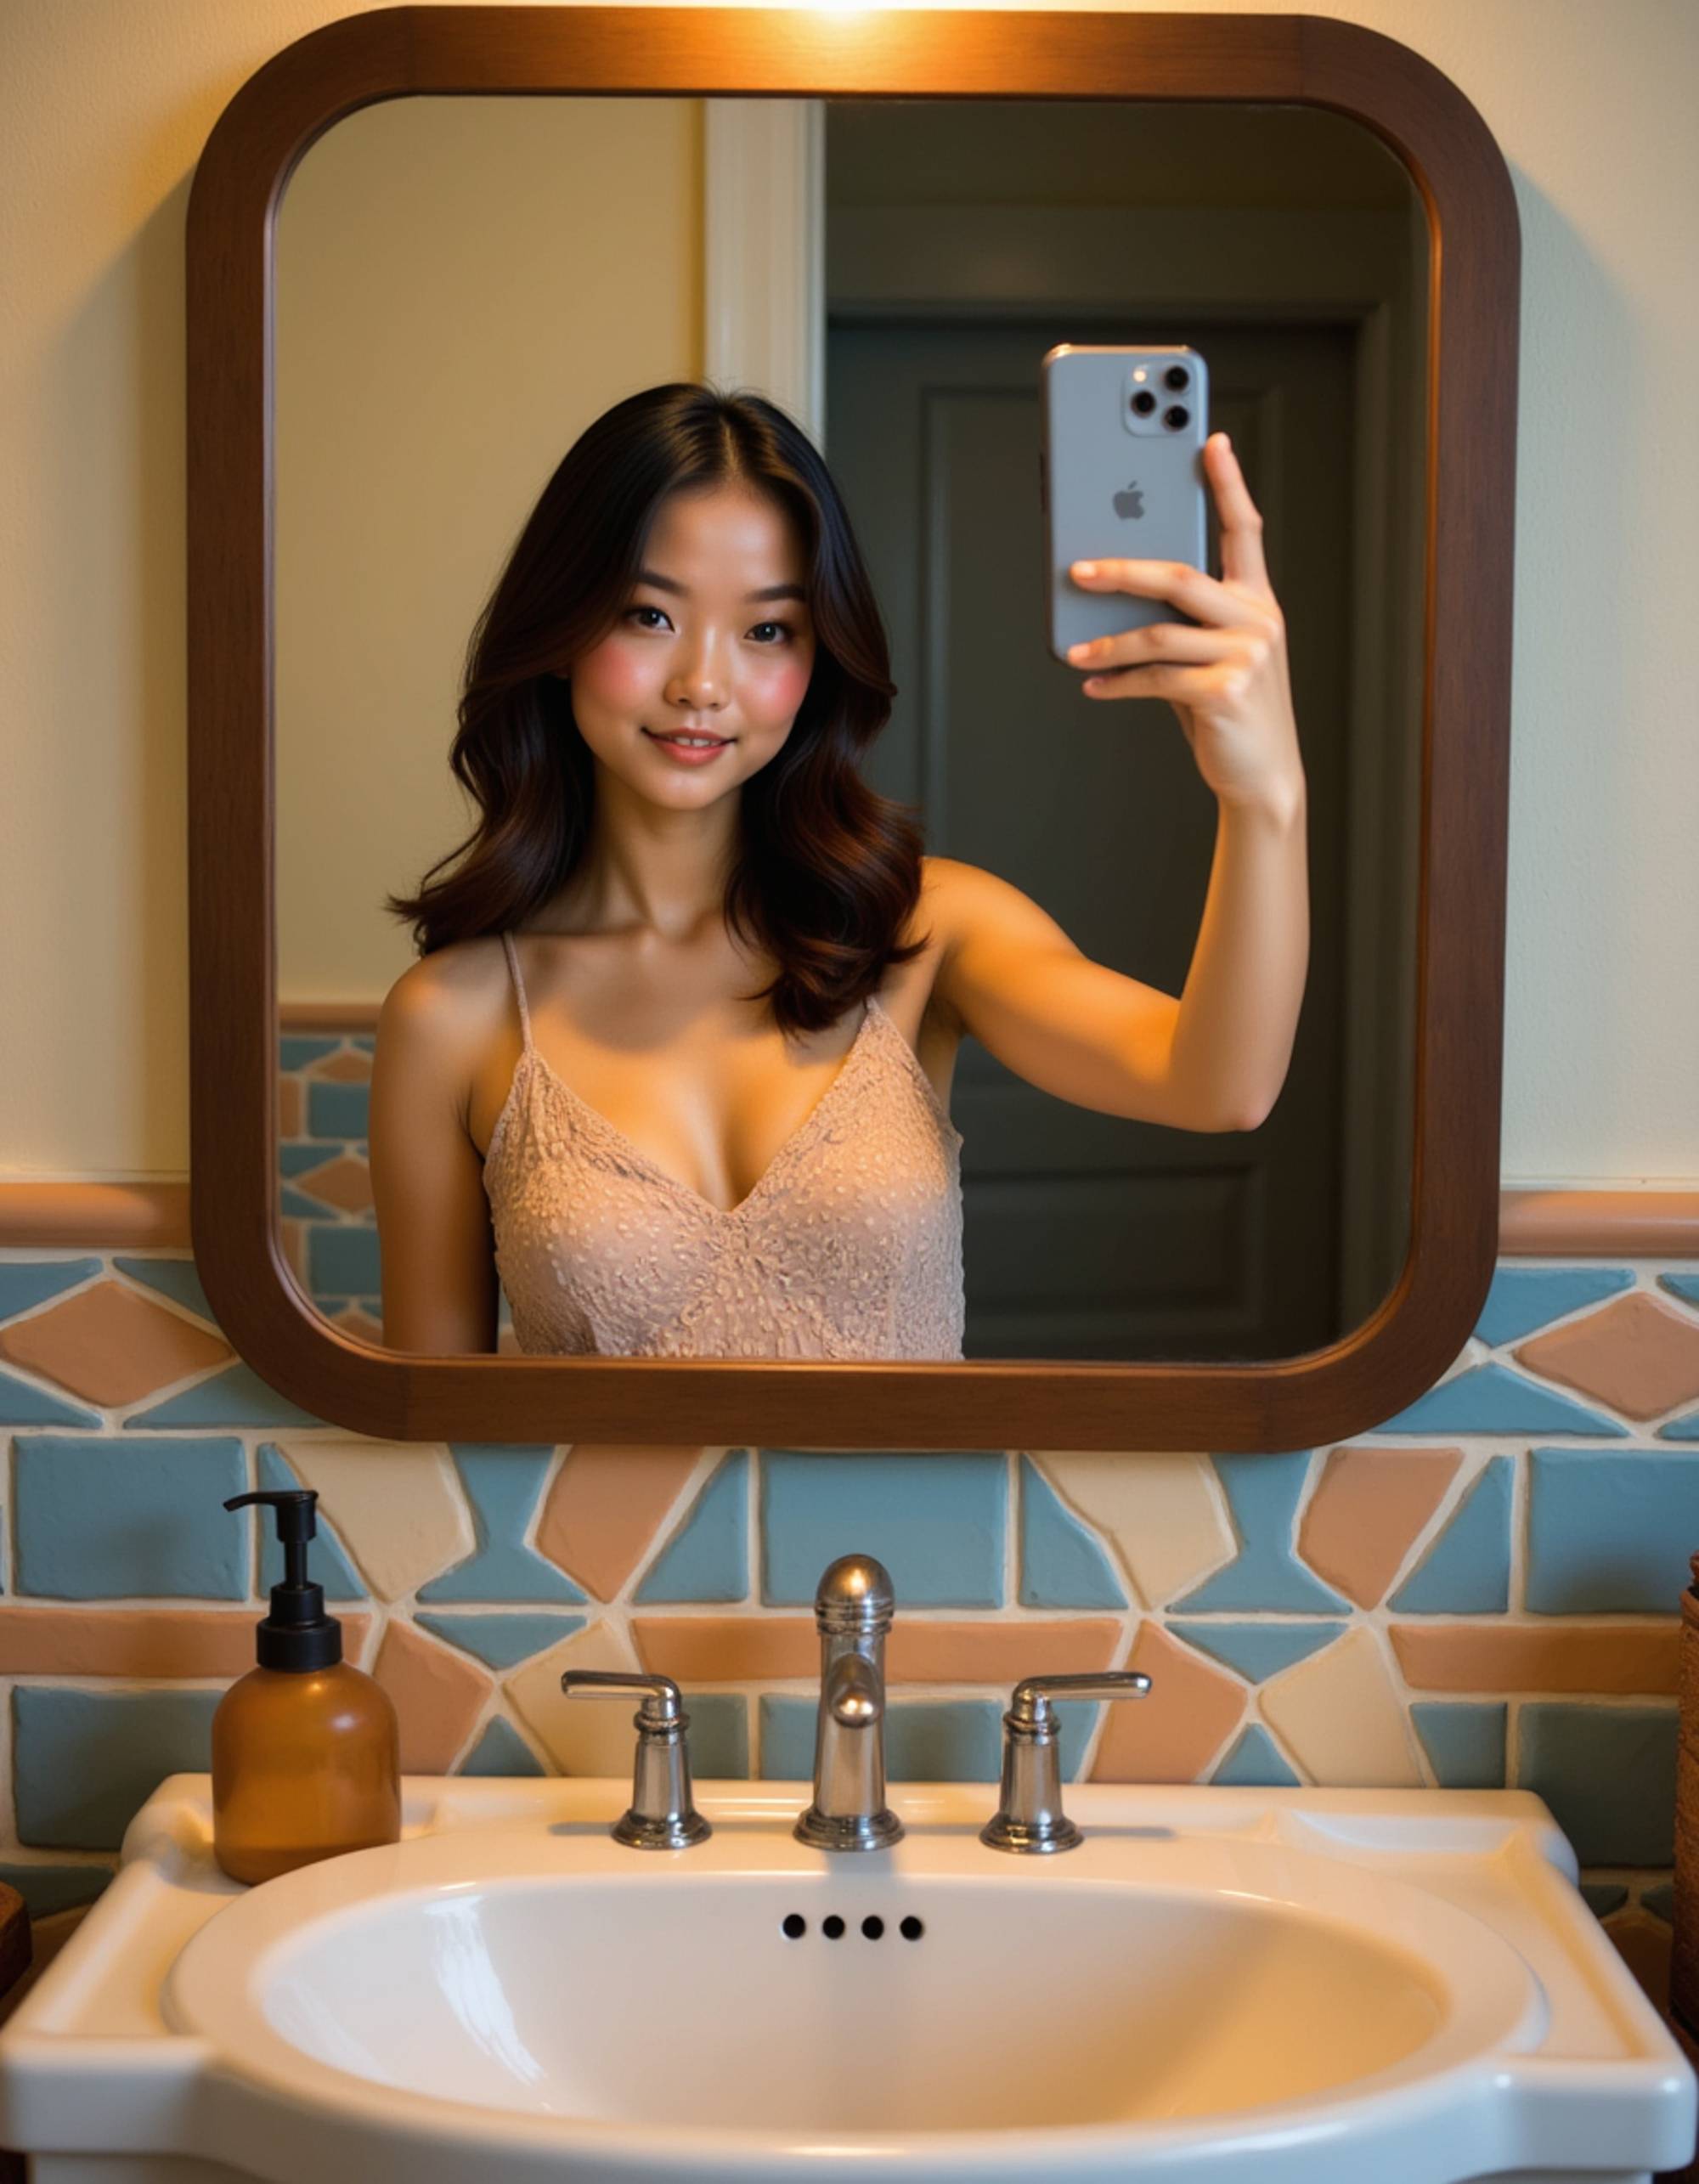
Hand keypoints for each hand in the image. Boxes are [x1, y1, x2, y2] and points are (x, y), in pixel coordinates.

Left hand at [1066, 432, 1303, 815]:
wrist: (1262, 775)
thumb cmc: (1228, 708)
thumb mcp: (1213, 655)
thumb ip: (1183, 622)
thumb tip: (1115, 594)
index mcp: (1257, 601)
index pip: (1245, 530)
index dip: (1228, 483)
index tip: (1210, 440)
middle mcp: (1258, 620)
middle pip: (1181, 576)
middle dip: (1123, 569)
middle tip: (1077, 568)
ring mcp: (1247, 656)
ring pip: (1159, 633)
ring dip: (1107, 644)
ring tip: (1074, 653)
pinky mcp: (1227, 693)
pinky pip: (1156, 678)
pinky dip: (1118, 683)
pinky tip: (1093, 685)